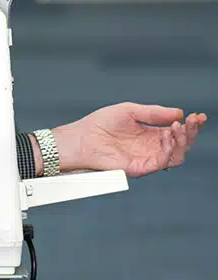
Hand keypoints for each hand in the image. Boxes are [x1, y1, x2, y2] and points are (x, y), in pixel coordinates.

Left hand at [52, 104, 206, 177]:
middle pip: (181, 145)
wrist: (80, 138)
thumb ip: (153, 113)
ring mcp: (146, 158)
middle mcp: (151, 148)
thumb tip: (178, 112)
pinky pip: (160, 162)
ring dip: (182, 141)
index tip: (198, 116)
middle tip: (194, 121)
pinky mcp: (139, 168)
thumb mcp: (129, 111)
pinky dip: (168, 150)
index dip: (190, 125)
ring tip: (178, 127)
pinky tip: (168, 136)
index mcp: (150, 135)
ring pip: (176, 156)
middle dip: (191, 133)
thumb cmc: (100, 124)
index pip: (177, 132)